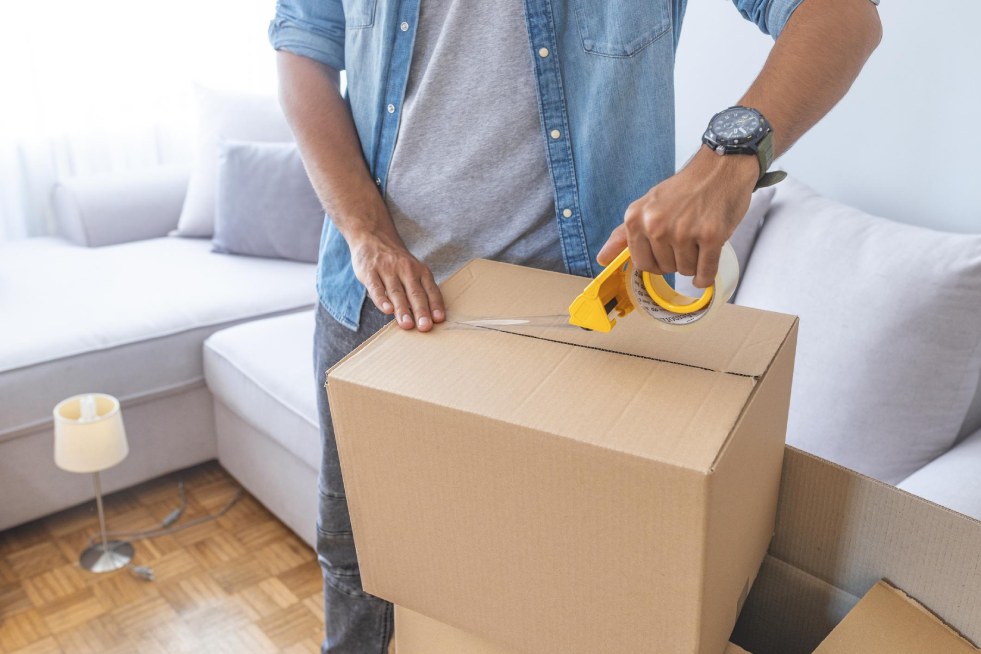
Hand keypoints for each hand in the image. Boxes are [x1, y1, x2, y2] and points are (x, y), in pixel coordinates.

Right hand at [349, 233, 444, 331]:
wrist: (373, 237)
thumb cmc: (397, 262)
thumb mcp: (413, 271)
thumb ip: (418, 291)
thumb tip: (426, 317)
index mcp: (420, 271)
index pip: (430, 290)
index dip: (435, 305)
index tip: (439, 319)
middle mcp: (406, 270)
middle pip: (415, 293)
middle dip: (421, 311)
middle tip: (425, 327)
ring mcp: (387, 270)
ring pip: (396, 292)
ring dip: (402, 309)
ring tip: (407, 325)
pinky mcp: (370, 272)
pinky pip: (376, 287)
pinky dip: (381, 299)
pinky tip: (387, 310)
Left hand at [597, 149, 756, 288]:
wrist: (720, 168)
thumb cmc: (685, 189)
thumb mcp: (647, 206)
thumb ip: (623, 234)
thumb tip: (601, 259)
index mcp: (636, 218)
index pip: (641, 262)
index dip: (656, 260)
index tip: (665, 248)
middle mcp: (656, 225)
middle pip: (664, 268)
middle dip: (676, 260)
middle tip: (686, 236)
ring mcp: (683, 231)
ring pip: (685, 271)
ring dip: (694, 262)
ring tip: (698, 238)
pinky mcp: (710, 236)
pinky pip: (705, 272)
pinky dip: (706, 275)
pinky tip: (706, 267)